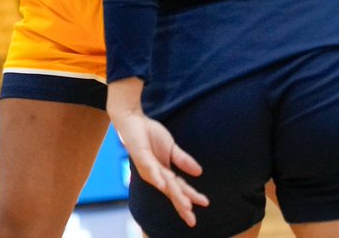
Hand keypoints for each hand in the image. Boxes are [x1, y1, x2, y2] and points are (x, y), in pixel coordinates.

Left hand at [107, 85, 207, 227]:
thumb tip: (200, 172)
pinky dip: (157, 177)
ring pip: (164, 184)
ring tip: (186, 206)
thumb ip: (183, 160)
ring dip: (175, 195)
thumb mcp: (171, 148)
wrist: (132, 119)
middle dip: (183, 205)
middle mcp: (155, 174)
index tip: (205, 203)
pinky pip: (151, 168)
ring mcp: (147, 167)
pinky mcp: (141, 156)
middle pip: (172, 192)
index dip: (191, 196)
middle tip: (192, 220)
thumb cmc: (149, 134)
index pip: (179, 188)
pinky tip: (163, 185)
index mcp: (163, 173)